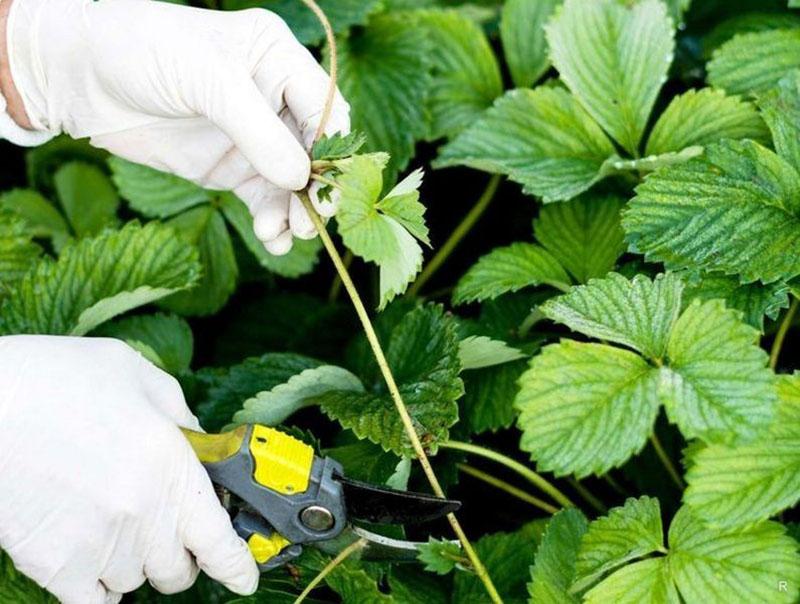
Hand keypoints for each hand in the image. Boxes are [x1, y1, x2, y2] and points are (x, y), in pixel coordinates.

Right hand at [0, 336, 258, 602]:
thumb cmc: (55, 379)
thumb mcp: (135, 374)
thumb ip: (179, 413)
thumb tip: (199, 444)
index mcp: (172, 467)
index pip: (221, 542)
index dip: (238, 567)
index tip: (244, 577)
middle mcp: (144, 515)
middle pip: (179, 570)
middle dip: (179, 551)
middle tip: (161, 521)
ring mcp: (99, 546)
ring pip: (136, 582)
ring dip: (136, 562)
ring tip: (113, 522)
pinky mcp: (54, 566)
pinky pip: (94, 601)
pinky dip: (99, 587)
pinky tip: (92, 555)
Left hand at [3, 0, 348, 253]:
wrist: (77, 75)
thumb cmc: (142, 51)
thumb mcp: (207, 80)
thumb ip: (258, 131)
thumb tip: (301, 179)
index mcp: (277, 60)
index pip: (325, 108)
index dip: (333, 148)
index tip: (327, 184)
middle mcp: (272, 99)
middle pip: (315, 151)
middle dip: (316, 187)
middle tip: (312, 220)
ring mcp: (253, 138)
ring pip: (292, 182)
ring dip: (294, 211)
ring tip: (286, 235)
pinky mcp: (229, 168)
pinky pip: (263, 200)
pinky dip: (271, 221)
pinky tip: (270, 239)